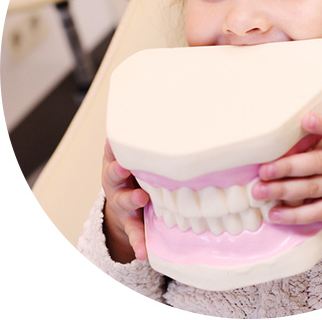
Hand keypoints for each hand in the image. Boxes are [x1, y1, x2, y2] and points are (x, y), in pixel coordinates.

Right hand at [102, 141, 149, 262]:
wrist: (127, 204)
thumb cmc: (140, 171)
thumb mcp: (141, 155)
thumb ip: (152, 139)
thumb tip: (176, 103)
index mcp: (119, 161)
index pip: (115, 149)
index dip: (116, 143)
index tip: (117, 136)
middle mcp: (116, 180)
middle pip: (113, 173)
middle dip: (118, 169)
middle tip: (125, 166)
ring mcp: (121, 202)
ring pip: (122, 201)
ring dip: (130, 199)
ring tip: (140, 199)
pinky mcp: (130, 222)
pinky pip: (134, 232)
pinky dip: (138, 241)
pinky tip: (144, 250)